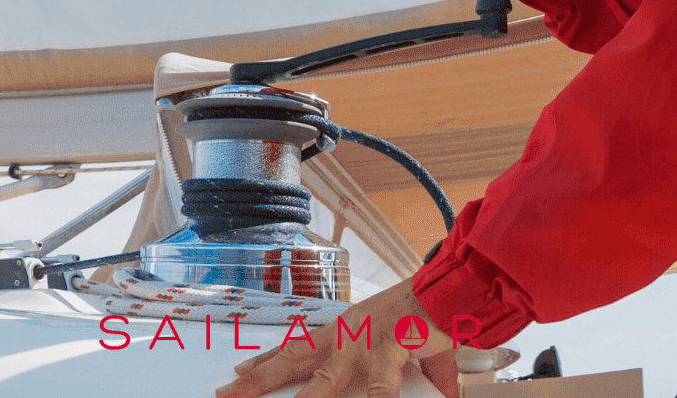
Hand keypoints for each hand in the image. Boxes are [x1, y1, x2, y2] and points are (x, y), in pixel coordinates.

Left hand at [215, 279, 456, 397]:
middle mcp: (345, 335)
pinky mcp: (388, 349)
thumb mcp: (407, 353)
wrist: (447, 289)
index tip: (241, 373)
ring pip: (324, 381)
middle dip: (260, 381)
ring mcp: (363, 342)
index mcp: (344, 331)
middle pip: (294, 361)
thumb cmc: (425, 315)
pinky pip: (377, 389)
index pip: (297, 348)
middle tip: (229, 394)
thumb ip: (410, 381)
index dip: (268, 361)